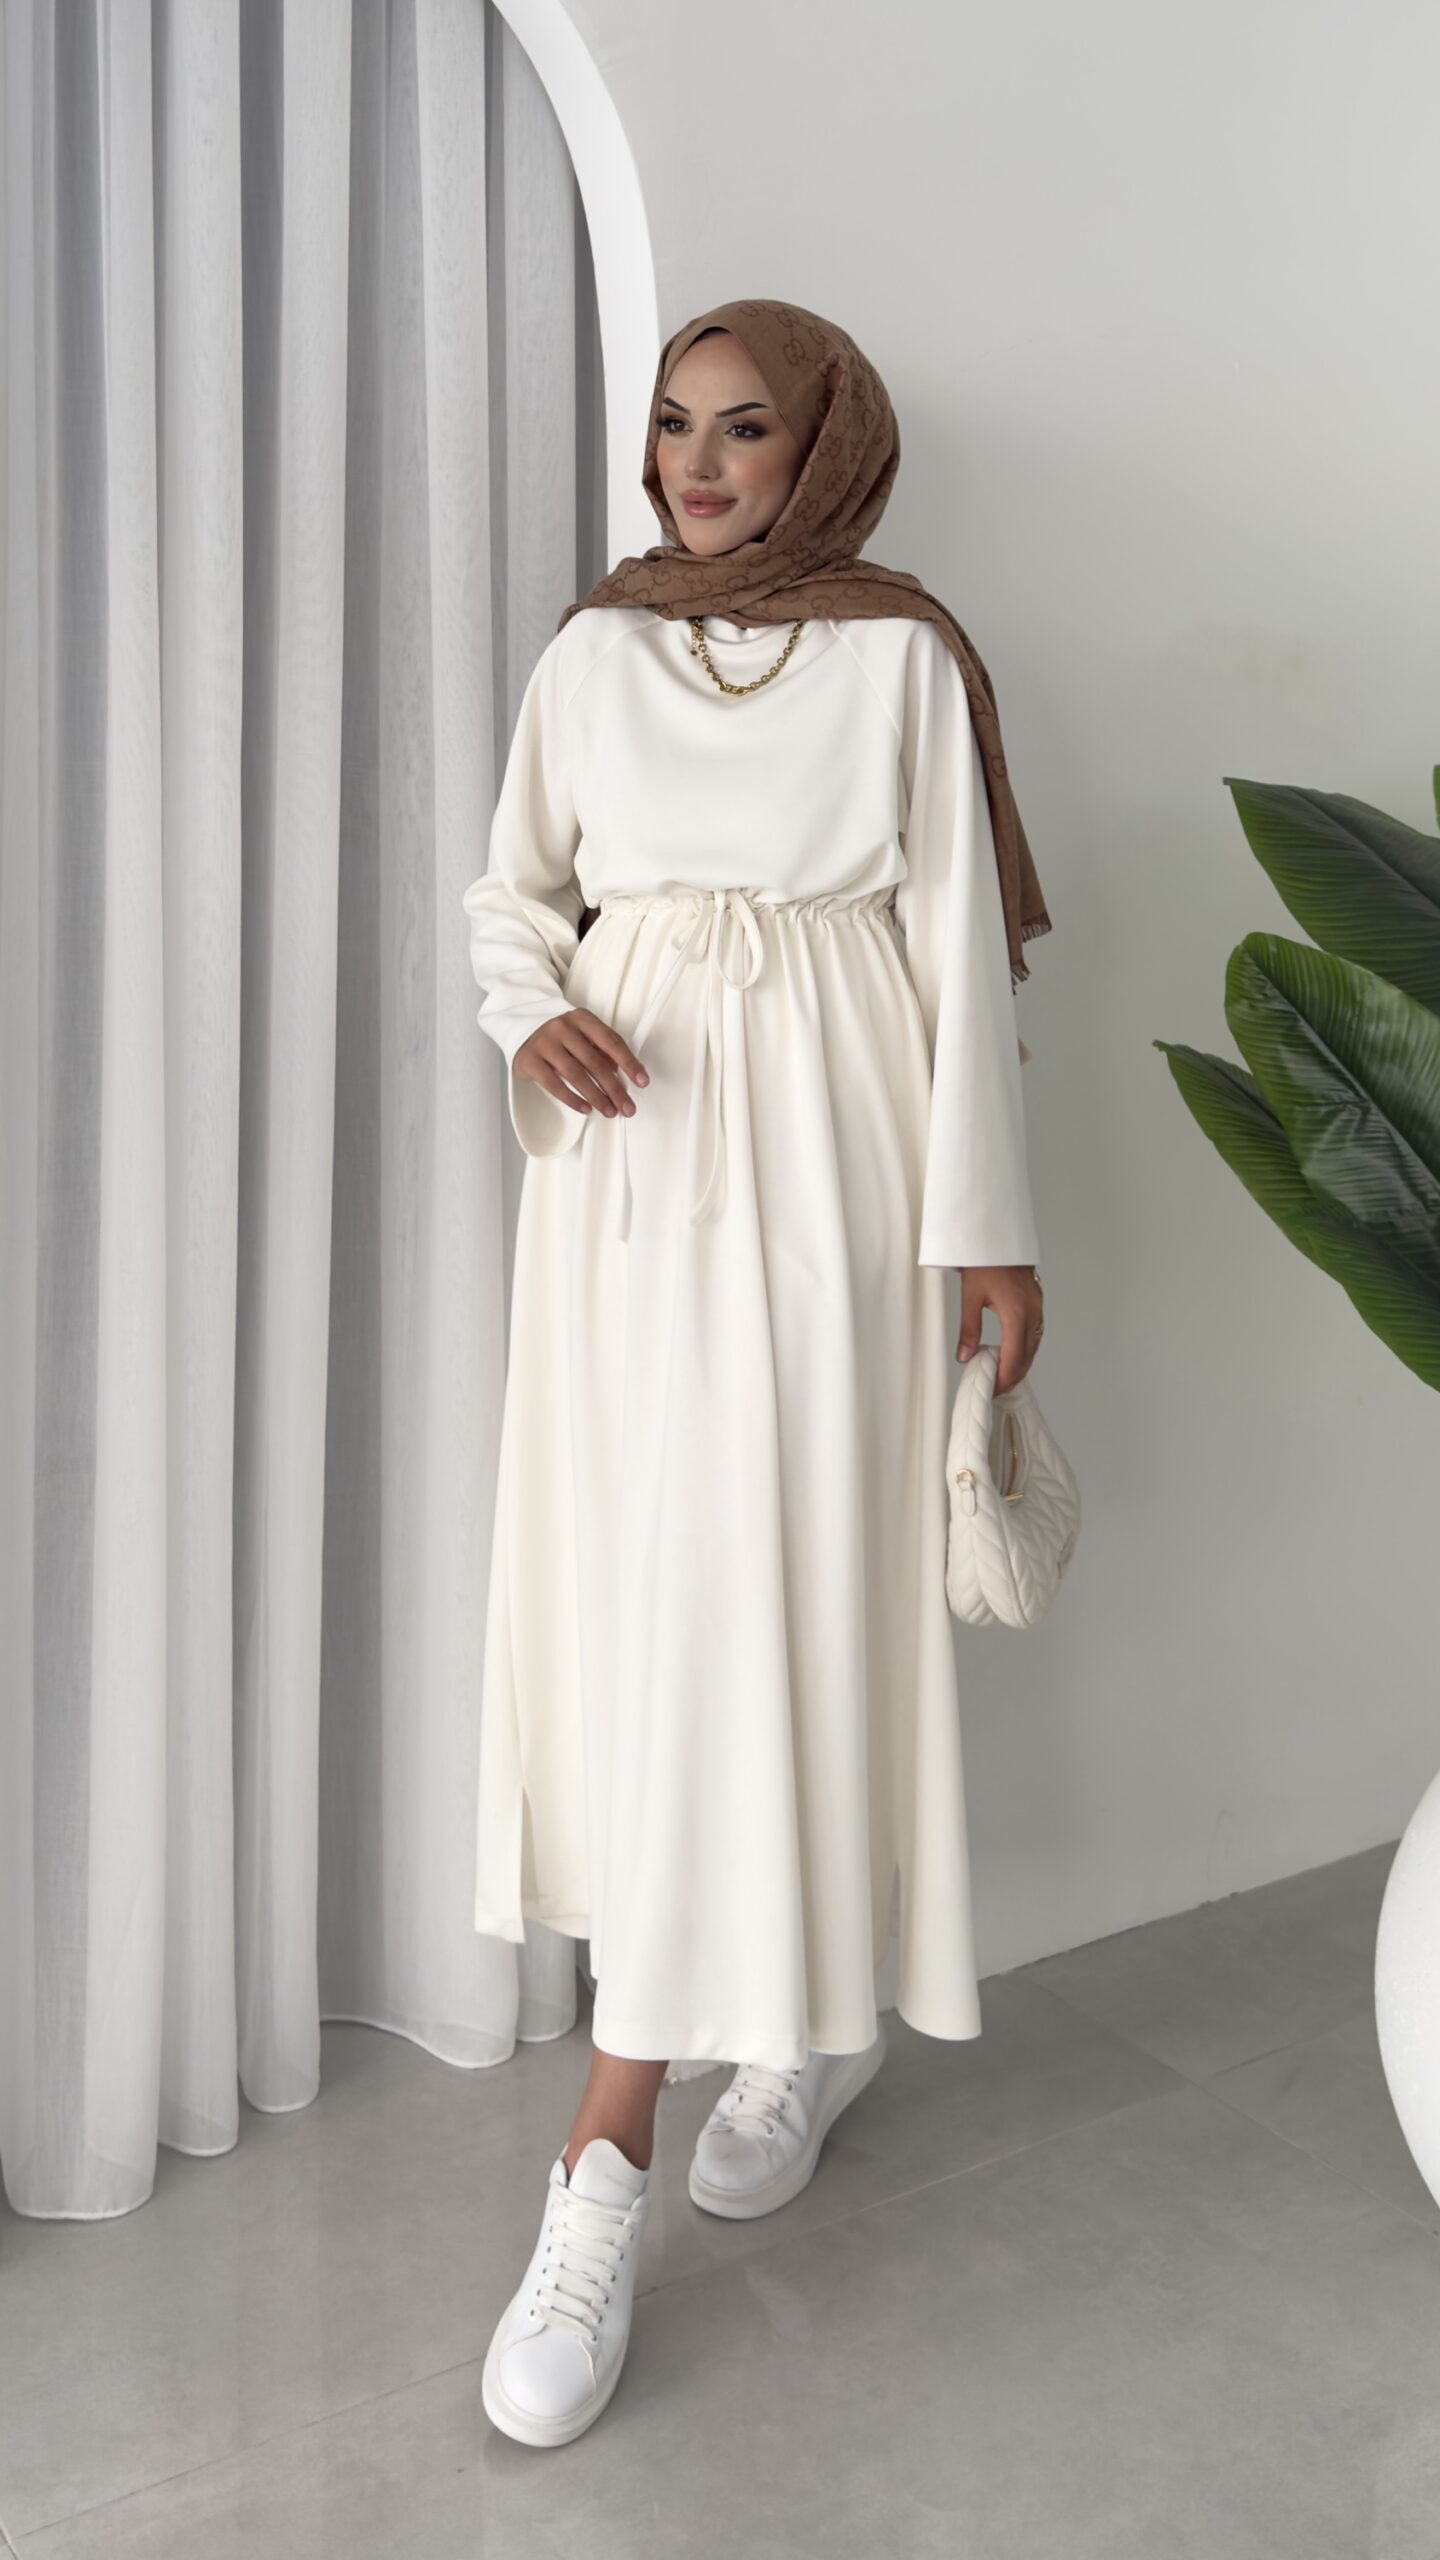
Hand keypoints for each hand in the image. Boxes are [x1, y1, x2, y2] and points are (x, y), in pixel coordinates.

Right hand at [514, 1008, 647, 1120]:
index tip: (642, 1082)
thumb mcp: (584, 1036)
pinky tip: (586, 1109)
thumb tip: (626, 1076)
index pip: (611, 1042)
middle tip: (628, 1108)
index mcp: (582, 1018)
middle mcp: (563, 1028)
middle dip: (614, 1088)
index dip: (629, 1063)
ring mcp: (545, 1043)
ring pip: (576, 1075)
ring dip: (597, 1097)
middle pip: (595, 1062)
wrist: (523, 1032)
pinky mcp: (530, 1060)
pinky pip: (554, 1084)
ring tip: (610, 1112)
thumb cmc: (563, 1038)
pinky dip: (572, 1099)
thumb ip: (603, 1052)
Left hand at [956, 1264, 1043, 1393]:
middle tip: (996, 1388)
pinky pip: (1036, 1333)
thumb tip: (964, 1357)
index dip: (1004, 1378)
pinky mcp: (1037, 1302)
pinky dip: (1026, 1348)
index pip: (1013, 1359)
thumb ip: (968, 1330)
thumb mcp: (970, 1297)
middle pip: (1027, 1356)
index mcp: (1016, 1315)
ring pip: (1034, 1346)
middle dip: (1013, 1376)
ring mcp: (1037, 1307)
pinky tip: (1013, 1353)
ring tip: (1003, 1375)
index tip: (992, 1389)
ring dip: (1021, 1364)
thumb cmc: (984, 1261)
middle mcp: (1032, 1313)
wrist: (998, 1236)